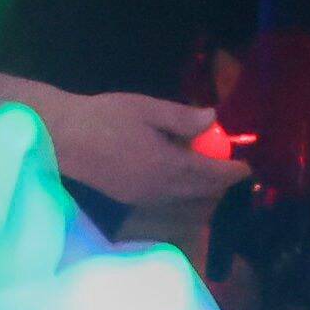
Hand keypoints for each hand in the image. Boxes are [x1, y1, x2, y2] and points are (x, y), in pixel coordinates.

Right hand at [3, 80, 230, 205]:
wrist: (61, 138)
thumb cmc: (104, 117)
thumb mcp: (147, 108)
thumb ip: (182, 118)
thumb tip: (213, 118)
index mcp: (167, 167)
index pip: (210, 175)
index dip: (232, 172)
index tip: (247, 168)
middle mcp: (159, 190)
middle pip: (200, 193)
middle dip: (220, 185)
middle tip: (231, 170)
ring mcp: (143, 199)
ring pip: (184, 201)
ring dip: (201, 190)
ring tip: (209, 173)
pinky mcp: (129, 200)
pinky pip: (167, 201)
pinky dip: (182, 192)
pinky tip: (178, 175)